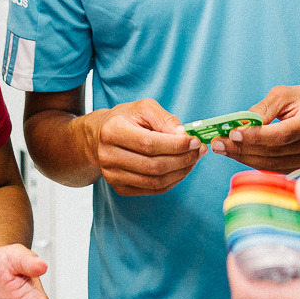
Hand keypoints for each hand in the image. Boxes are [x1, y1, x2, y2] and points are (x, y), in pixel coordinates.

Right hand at [84, 99, 202, 194]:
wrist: (100, 136)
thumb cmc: (125, 119)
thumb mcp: (143, 108)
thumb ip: (164, 119)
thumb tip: (184, 135)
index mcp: (112, 131)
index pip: (149, 144)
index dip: (175, 145)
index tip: (195, 140)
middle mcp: (108, 156)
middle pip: (153, 166)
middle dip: (183, 159)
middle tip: (199, 150)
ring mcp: (112, 175)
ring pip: (155, 181)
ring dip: (181, 172)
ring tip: (194, 159)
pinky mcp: (120, 188)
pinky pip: (153, 190)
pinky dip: (172, 181)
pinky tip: (181, 169)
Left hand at [217, 84, 299, 171]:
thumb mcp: (284, 94)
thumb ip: (263, 109)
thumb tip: (241, 125)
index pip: (282, 134)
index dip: (255, 136)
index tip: (232, 133)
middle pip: (275, 152)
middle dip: (242, 148)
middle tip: (217, 143)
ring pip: (274, 164)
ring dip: (245, 158)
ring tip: (223, 149)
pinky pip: (277, 168)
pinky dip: (256, 162)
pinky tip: (240, 154)